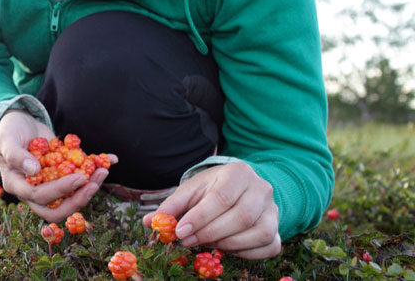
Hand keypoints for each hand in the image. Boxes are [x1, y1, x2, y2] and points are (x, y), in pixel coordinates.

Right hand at [0, 110, 113, 222]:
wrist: (18, 121)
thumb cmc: (8, 131)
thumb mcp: (7, 140)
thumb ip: (16, 155)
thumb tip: (34, 170)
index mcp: (18, 185)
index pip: (40, 197)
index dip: (60, 191)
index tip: (79, 178)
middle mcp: (35, 190)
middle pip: (57, 209)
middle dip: (78, 200)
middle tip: (93, 184)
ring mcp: (50, 184)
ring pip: (71, 197)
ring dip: (90, 188)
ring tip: (103, 171)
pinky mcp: (63, 174)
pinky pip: (81, 179)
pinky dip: (96, 168)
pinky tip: (110, 159)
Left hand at [141, 162, 280, 258]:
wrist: (238, 187)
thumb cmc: (211, 189)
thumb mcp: (190, 191)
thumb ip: (171, 206)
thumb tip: (149, 222)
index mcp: (238, 173)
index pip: (222, 197)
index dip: (200, 217)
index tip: (180, 231)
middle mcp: (261, 189)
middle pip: (241, 216)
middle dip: (210, 233)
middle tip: (187, 241)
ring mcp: (273, 210)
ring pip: (258, 233)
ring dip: (228, 244)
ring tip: (205, 243)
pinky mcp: (278, 229)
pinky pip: (269, 246)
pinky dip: (246, 253)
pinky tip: (224, 248)